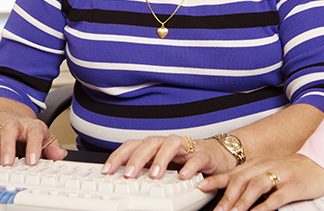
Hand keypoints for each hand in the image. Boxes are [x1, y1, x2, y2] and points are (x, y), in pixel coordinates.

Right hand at [0, 116, 66, 166]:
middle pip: (9, 128)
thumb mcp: (44, 138)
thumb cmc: (27, 131)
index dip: (34, 146)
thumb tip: (59, 154)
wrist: (11, 113)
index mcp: (30, 126)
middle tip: (7, 162)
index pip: (35, 132)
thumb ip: (51, 147)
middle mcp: (12, 124)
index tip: (33, 160)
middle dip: (7, 146)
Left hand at [102, 135, 234, 179]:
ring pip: (170, 145)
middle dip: (137, 158)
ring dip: (161, 160)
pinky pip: (196, 158)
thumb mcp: (162, 164)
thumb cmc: (185, 160)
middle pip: (149, 143)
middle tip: (129, 174)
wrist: (216, 154)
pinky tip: (184, 176)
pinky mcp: (203, 154)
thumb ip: (145, 169)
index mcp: (155, 145)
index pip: (133, 145)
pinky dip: (189, 166)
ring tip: (155, 175)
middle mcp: (167, 143)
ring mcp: (185, 147)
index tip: (107, 169)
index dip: (119, 156)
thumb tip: (122, 180)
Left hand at [197, 154, 323, 210]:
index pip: (231, 172)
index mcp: (255, 164)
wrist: (316, 165)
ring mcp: (279, 175)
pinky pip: (277, 196)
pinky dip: (264, 205)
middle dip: (226, 197)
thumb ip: (248, 180)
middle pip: (240, 180)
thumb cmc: (289, 171)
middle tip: (217, 210)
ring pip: (255, 186)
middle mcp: (263, 167)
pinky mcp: (293, 185)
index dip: (215, 180)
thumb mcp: (265, 171)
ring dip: (242, 201)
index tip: (201, 187)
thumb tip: (230, 192)